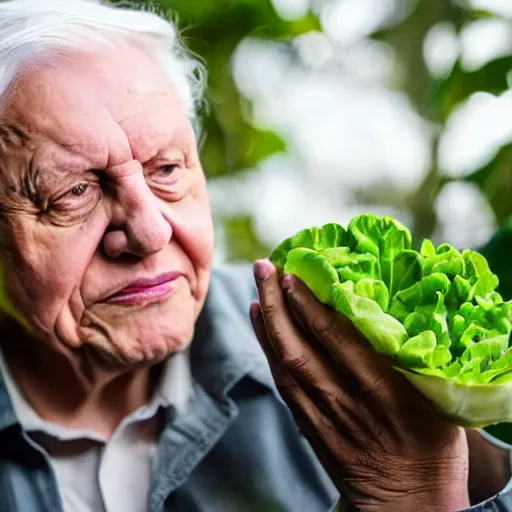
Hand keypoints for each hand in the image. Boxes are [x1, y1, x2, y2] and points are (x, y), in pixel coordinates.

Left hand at [251, 259, 469, 511]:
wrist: (410, 505)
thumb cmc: (431, 449)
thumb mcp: (436, 402)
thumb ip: (406, 363)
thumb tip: (380, 316)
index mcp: (381, 388)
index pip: (335, 337)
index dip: (308, 304)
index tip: (292, 275)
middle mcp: (345, 399)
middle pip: (298, 346)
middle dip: (276, 303)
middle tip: (263, 268)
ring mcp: (323, 416)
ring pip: (284, 365)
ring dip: (267, 325)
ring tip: (258, 293)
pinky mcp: (311, 429)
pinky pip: (283, 386)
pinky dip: (269, 354)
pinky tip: (264, 331)